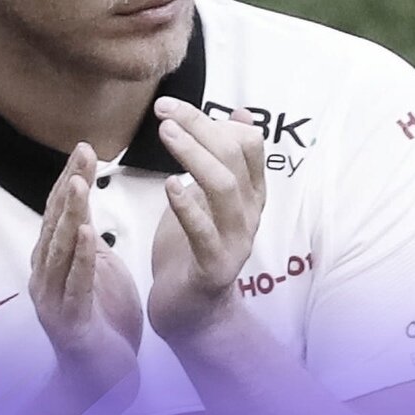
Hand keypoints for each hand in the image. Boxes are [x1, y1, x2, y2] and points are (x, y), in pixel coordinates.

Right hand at [29, 143, 142, 397]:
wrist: (103, 381)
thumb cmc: (101, 324)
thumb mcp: (96, 273)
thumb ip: (87, 244)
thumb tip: (84, 210)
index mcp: (54, 263)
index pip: (59, 213)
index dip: (70, 179)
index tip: (84, 148)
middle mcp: (46, 276)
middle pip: (55, 223)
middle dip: (69, 186)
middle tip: (82, 152)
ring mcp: (53, 300)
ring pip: (59, 250)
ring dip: (69, 214)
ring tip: (79, 183)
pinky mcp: (70, 322)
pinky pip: (75, 284)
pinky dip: (81, 257)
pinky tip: (89, 232)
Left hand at [148, 98, 265, 340]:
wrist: (191, 308)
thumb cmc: (194, 246)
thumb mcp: (209, 196)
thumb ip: (223, 159)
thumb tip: (241, 114)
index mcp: (250, 193)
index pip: (247, 143)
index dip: (213, 119)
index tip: (173, 106)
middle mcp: (249, 213)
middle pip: (234, 158)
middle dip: (200, 128)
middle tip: (164, 111)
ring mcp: (235, 239)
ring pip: (224, 188)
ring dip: (195, 156)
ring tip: (166, 134)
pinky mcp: (214, 266)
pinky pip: (204, 232)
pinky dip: (188, 206)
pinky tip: (170, 185)